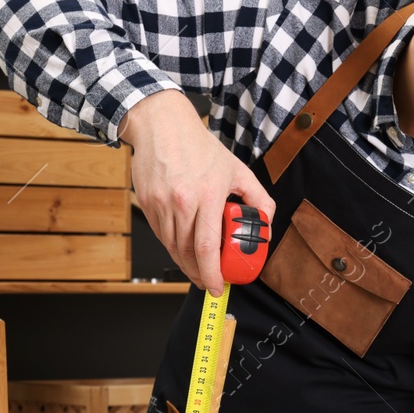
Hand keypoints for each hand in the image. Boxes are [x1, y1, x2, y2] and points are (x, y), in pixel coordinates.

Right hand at [119, 91, 275, 295]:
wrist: (162, 125)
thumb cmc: (200, 147)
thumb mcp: (238, 170)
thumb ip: (259, 200)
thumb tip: (265, 229)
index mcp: (207, 193)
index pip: (207, 246)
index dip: (212, 273)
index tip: (217, 287)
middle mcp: (181, 201)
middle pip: (188, 253)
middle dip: (199, 275)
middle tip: (210, 284)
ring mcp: (161, 203)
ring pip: (172, 247)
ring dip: (185, 264)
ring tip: (198, 270)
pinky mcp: (147, 203)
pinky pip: (161, 235)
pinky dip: (173, 247)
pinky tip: (183, 249)